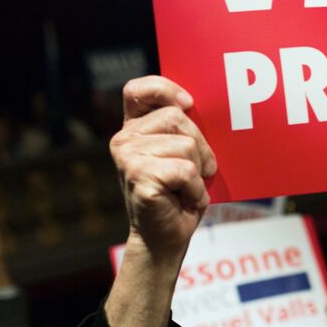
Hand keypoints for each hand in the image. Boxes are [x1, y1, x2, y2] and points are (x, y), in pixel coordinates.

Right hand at [109, 76, 214, 262]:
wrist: (165, 238)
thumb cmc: (179, 195)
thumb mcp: (184, 155)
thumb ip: (184, 129)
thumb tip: (202, 107)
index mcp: (134, 129)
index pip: (138, 89)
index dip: (165, 89)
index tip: (187, 104)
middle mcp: (124, 139)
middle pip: (178, 117)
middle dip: (200, 147)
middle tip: (196, 172)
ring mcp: (128, 157)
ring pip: (186, 145)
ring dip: (198, 172)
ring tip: (186, 189)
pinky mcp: (139, 176)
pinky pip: (185, 170)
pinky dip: (195, 189)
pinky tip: (184, 200)